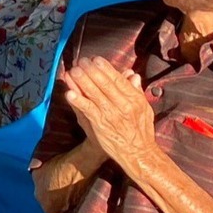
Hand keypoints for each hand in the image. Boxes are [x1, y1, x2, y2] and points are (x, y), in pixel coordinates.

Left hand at [58, 57, 158, 175]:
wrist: (138, 153)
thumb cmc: (139, 130)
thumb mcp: (143, 109)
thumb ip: (136, 91)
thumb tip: (132, 75)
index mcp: (134, 99)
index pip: (118, 80)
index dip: (106, 68)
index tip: (96, 59)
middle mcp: (124, 105)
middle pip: (105, 84)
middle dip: (92, 71)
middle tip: (81, 61)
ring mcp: (112, 115)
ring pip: (95, 94)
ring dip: (83, 81)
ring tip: (73, 71)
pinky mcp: (101, 125)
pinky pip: (88, 110)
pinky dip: (79, 101)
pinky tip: (69, 93)